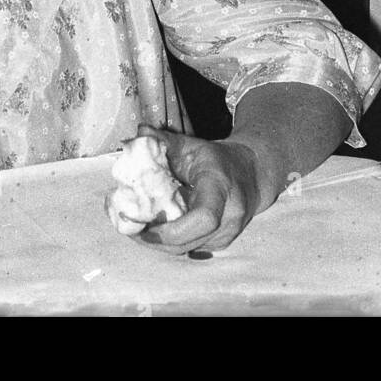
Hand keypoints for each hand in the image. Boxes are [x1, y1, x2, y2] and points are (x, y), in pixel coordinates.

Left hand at [134, 124, 273, 254]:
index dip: (172, 228)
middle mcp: (230, 215)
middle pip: (190, 240)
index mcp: (221, 187)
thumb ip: (164, 140)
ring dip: (158, 243)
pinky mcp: (222, 243)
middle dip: (156, 239)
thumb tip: (139, 132)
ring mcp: (228, 233)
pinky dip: (169, 242)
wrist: (252, 175)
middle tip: (128, 227)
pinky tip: (152, 230)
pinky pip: (191, 248)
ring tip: (134, 229)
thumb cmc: (218, 159)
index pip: (204, 217)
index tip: (145, 225)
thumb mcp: (193, 145)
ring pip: (187, 248)